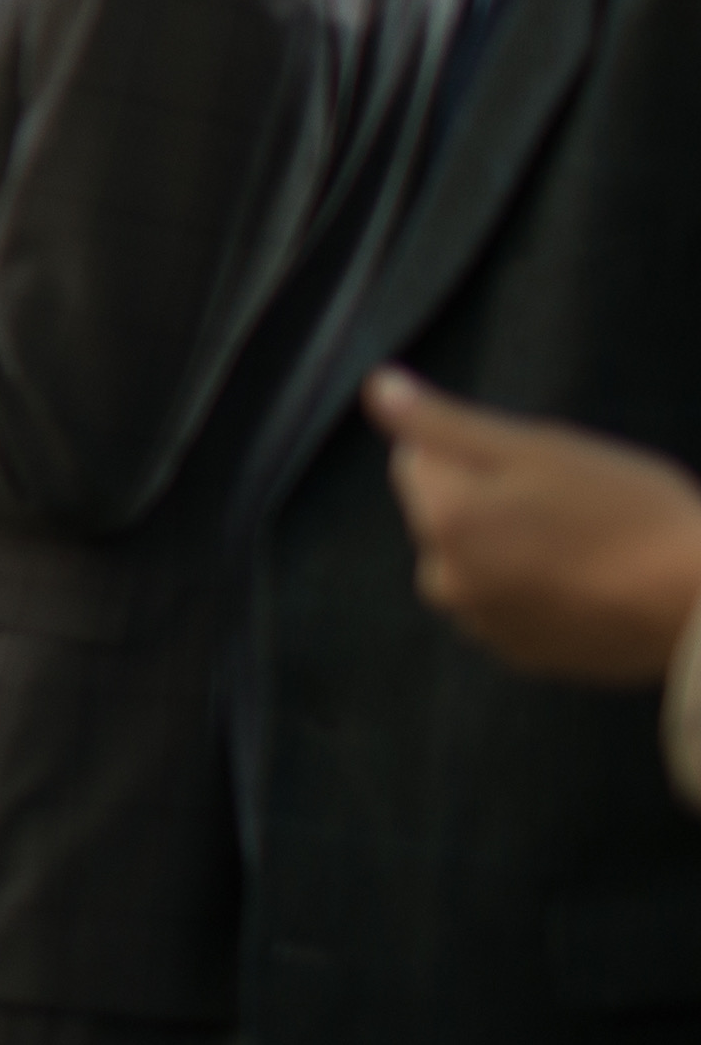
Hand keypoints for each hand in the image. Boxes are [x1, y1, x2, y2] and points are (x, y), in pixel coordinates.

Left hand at [368, 369, 700, 686]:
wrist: (698, 609)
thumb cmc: (626, 513)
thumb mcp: (536, 448)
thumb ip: (443, 422)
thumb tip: (377, 389)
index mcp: (441, 523)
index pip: (418, 460)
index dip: (475, 450)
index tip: (537, 463)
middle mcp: (445, 582)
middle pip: (448, 514)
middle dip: (492, 500)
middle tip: (572, 501)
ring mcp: (484, 626)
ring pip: (480, 561)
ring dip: (514, 547)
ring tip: (589, 542)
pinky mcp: (525, 656)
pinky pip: (513, 604)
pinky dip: (539, 589)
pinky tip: (594, 580)